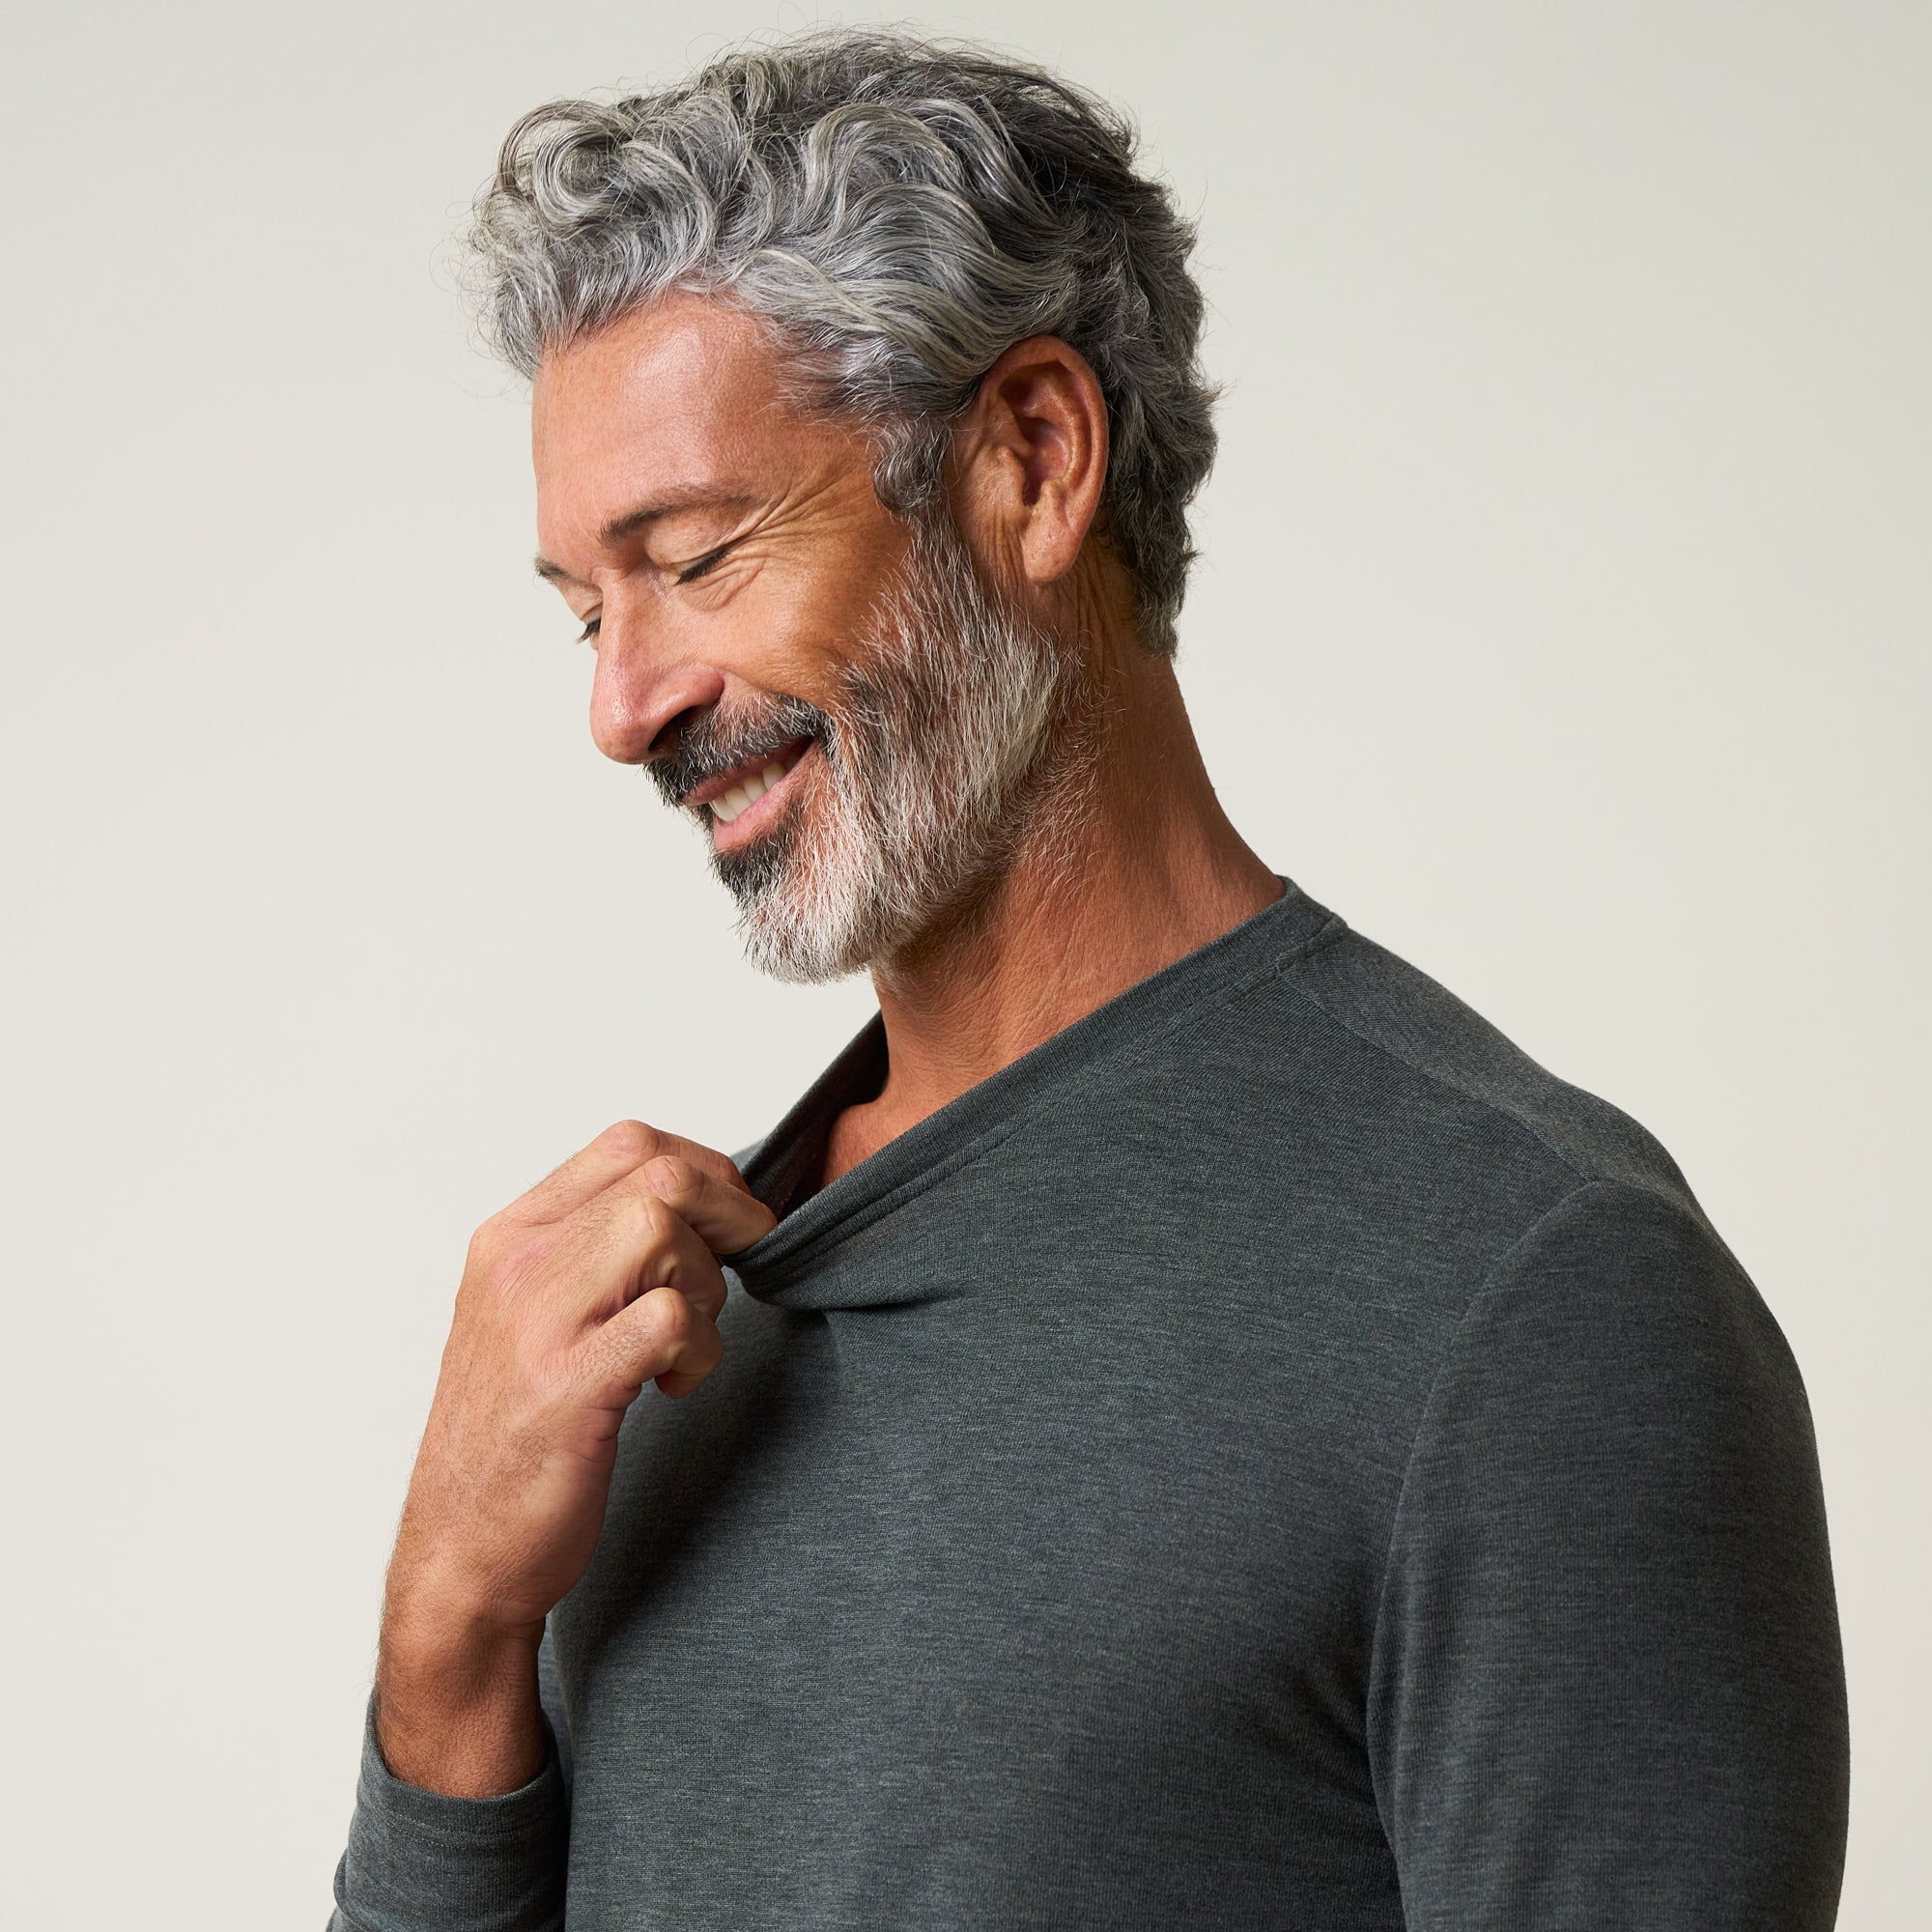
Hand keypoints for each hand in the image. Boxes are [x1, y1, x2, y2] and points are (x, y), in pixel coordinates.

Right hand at [375, 1120, 774, 1792]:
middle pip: (659, 1176)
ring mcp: (534, 1322)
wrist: (460, 1551)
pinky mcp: (565, 1386)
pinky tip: (673, 1386)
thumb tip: (707, 1201)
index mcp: (510, 1236)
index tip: (732, 1228)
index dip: (708, 1174)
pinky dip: (698, 1349)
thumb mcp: (537, 1315)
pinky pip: (667, 1319)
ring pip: (662, 1231)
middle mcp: (516, 1263)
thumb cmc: (517, 1433)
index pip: (629, 1145)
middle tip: (729, 1283)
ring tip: (681, 1348)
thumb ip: (599, 1251)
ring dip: (706, 1289)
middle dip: (727, 1221)